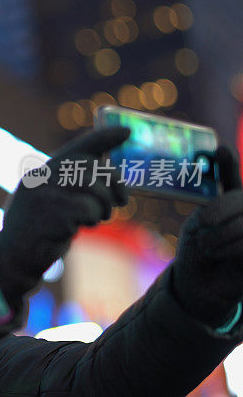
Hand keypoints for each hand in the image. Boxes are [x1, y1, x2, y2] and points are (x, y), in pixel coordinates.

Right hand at [0, 127, 129, 301]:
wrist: (13, 257)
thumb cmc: (38, 229)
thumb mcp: (49, 200)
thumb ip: (69, 184)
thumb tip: (109, 171)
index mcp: (42, 172)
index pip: (78, 148)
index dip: (104, 138)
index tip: (127, 131)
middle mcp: (41, 178)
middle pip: (92, 168)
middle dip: (113, 184)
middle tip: (118, 202)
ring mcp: (43, 195)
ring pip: (92, 188)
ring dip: (102, 206)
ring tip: (95, 218)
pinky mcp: (49, 215)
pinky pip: (86, 209)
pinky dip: (90, 219)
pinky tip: (77, 228)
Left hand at [173, 145, 242, 327]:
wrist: (198, 285)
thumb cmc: (196, 252)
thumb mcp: (199, 224)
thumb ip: (212, 204)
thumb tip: (215, 172)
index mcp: (232, 203)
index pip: (232, 180)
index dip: (227, 165)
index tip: (219, 150)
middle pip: (241, 199)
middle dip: (222, 209)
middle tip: (203, 222)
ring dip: (223, 233)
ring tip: (206, 245)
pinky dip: (232, 246)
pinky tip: (216, 253)